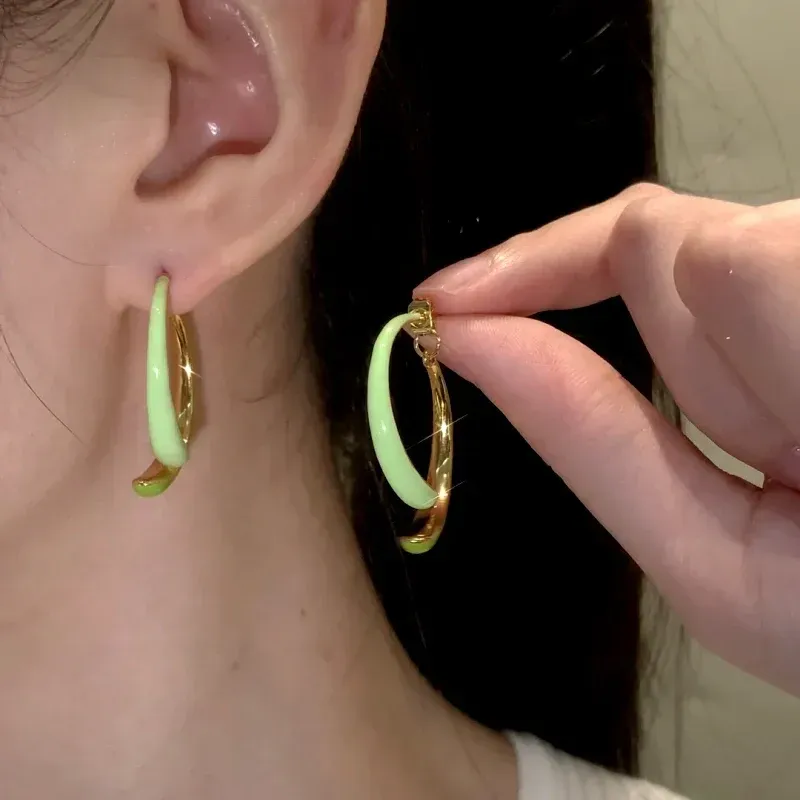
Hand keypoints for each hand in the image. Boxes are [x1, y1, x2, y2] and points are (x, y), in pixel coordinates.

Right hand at [415, 183, 799, 696]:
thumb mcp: (720, 576)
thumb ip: (597, 445)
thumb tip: (474, 344)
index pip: (667, 250)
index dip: (538, 260)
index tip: (444, 307)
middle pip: (677, 241)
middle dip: (581, 294)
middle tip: (499, 343)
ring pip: (712, 252)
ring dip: (671, 332)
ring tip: (729, 432)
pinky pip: (744, 273)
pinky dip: (701, 327)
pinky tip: (753, 405)